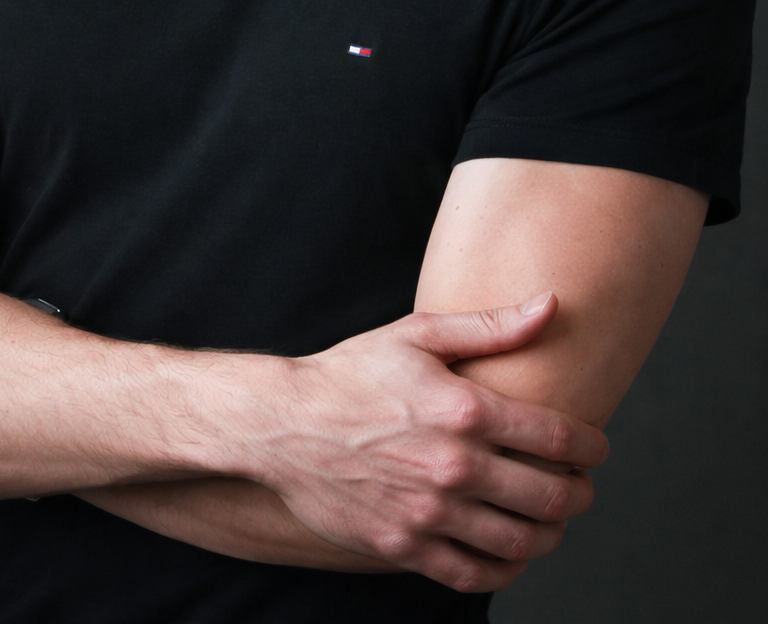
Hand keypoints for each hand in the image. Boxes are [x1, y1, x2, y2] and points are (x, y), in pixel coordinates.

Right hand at [257, 293, 606, 591]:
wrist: (284, 424)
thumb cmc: (352, 372)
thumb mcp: (418, 334)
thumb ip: (491, 326)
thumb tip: (550, 305)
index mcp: (464, 410)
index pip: (557, 437)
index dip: (591, 445)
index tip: (595, 447)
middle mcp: (454, 466)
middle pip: (550, 495)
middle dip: (578, 493)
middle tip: (579, 485)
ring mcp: (429, 512)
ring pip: (520, 541)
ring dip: (550, 534)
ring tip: (551, 520)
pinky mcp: (405, 545)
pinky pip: (474, 573)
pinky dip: (505, 568)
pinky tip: (510, 552)